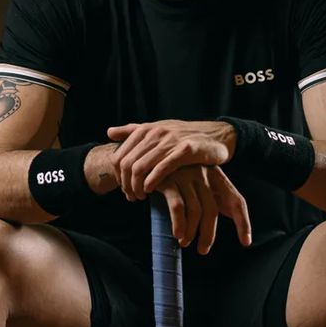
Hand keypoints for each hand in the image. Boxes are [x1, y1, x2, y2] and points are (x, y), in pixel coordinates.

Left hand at [107, 120, 236, 200]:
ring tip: (140, 197)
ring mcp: (170, 141)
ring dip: (137, 187)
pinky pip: (161, 168)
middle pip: (127, 164)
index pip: (120, 156)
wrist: (216, 136)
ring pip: (140, 167)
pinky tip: (150, 191)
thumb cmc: (184, 137)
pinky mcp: (186, 150)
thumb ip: (133, 131)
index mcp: (147, 129)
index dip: (118, 176)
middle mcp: (156, 133)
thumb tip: (109, 132)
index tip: (124, 188)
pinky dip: (152, 182)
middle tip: (131, 197)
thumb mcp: (157, 130)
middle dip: (126, 184)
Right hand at [156, 165, 250, 253]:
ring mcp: (186, 174)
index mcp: (216, 174)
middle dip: (208, 234)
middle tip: (202, 250)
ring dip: (191, 232)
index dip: (243, 223)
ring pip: (196, 211)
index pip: (237, 200)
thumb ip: (212, 195)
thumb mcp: (196, 182)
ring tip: (184, 243)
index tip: (245, 242)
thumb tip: (232, 214)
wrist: (146, 159)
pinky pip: (178, 207)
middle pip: (213, 210)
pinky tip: (177, 234)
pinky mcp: (169, 178)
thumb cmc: (174, 175)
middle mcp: (204, 173)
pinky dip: (178, 224)